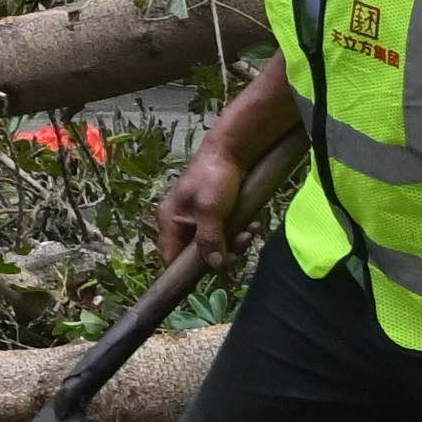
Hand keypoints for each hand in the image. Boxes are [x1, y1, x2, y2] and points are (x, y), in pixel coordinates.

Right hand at [146, 148, 242, 283]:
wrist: (232, 151)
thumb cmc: (213, 177)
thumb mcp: (210, 210)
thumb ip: (209, 239)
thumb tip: (215, 265)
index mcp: (170, 221)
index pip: (170, 257)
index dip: (187, 270)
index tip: (212, 270)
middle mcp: (182, 224)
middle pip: (197, 254)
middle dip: (222, 252)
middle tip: (241, 242)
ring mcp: (199, 221)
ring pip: (215, 245)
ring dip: (235, 242)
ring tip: (249, 230)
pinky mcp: (216, 216)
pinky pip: (226, 235)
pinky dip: (239, 233)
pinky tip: (251, 224)